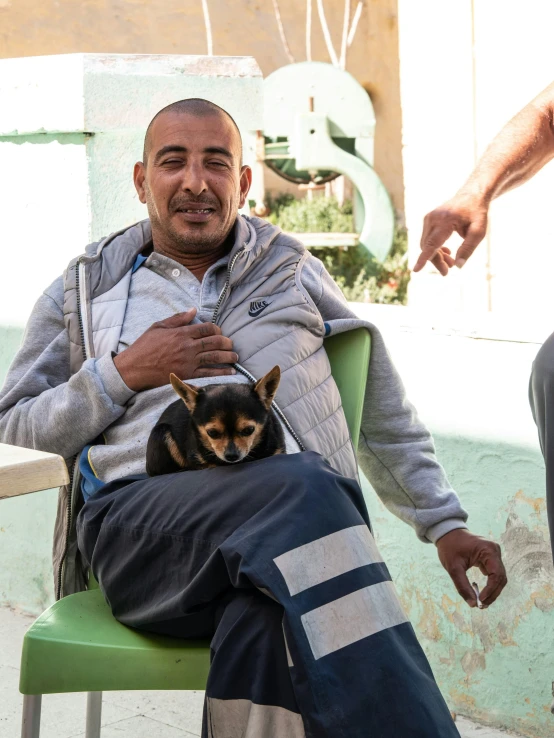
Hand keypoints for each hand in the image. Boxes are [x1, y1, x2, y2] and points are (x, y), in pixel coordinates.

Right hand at [113, 308, 237, 390]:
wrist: (134, 368)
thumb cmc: (144, 346)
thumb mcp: (158, 326)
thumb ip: (177, 319)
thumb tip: (194, 311)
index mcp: (181, 333)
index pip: (206, 328)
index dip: (217, 329)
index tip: (219, 331)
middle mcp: (188, 346)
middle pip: (214, 342)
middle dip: (226, 342)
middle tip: (232, 344)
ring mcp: (189, 361)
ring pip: (215, 357)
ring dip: (228, 356)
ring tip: (235, 357)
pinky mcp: (187, 374)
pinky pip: (209, 373)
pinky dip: (221, 372)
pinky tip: (231, 372)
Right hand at [413, 194, 488, 275]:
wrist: (471, 196)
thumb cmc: (476, 213)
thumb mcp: (479, 231)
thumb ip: (468, 248)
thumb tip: (458, 266)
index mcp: (445, 220)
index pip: (431, 243)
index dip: (424, 258)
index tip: (416, 270)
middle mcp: (432, 218)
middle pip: (427, 247)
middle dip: (436, 261)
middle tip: (447, 272)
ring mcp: (428, 219)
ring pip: (426, 245)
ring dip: (436, 256)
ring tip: (450, 263)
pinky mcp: (428, 221)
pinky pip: (428, 239)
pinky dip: (435, 249)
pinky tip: (447, 253)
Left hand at [436, 528, 506, 607]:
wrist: (447, 533)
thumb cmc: (450, 547)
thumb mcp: (453, 567)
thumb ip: (462, 586)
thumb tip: (472, 604)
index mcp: (488, 550)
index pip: (496, 575)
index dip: (491, 590)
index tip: (481, 601)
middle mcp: (495, 551)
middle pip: (500, 578)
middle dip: (492, 593)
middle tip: (481, 606)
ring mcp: (494, 554)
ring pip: (499, 577)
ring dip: (492, 591)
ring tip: (481, 602)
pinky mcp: (490, 557)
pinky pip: (494, 574)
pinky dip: (489, 585)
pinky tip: (481, 594)